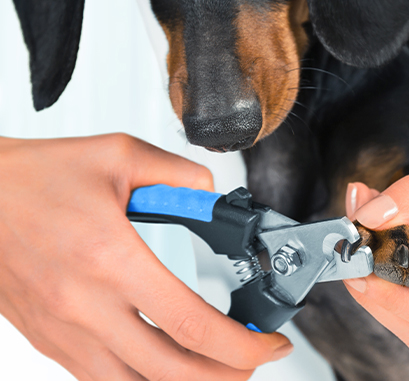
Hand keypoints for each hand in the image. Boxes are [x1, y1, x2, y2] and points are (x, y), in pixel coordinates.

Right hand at [0, 134, 291, 379]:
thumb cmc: (34, 178)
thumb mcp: (119, 156)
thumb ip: (178, 174)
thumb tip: (211, 194)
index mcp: (111, 259)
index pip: (192, 324)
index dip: (242, 346)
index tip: (269, 344)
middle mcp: (86, 306)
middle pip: (170, 372)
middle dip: (226, 375)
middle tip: (252, 362)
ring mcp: (64, 332)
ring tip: (217, 366)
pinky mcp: (50, 340)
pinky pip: (99, 380)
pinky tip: (163, 367)